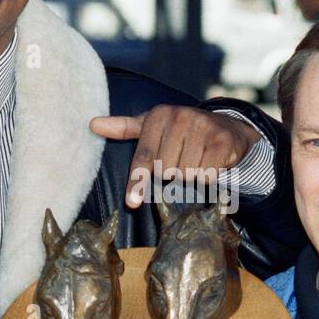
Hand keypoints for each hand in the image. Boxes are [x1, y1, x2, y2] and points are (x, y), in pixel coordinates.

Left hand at [89, 106, 259, 208]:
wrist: (226, 127)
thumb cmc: (182, 132)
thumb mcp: (153, 127)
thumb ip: (124, 128)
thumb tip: (93, 124)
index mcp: (158, 116)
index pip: (143, 157)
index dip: (137, 182)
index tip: (132, 203)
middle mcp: (180, 117)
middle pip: (165, 170)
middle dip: (173, 173)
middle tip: (182, 160)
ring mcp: (202, 127)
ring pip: (185, 174)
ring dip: (191, 175)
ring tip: (197, 160)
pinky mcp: (221, 140)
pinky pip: (206, 175)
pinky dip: (207, 176)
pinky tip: (210, 163)